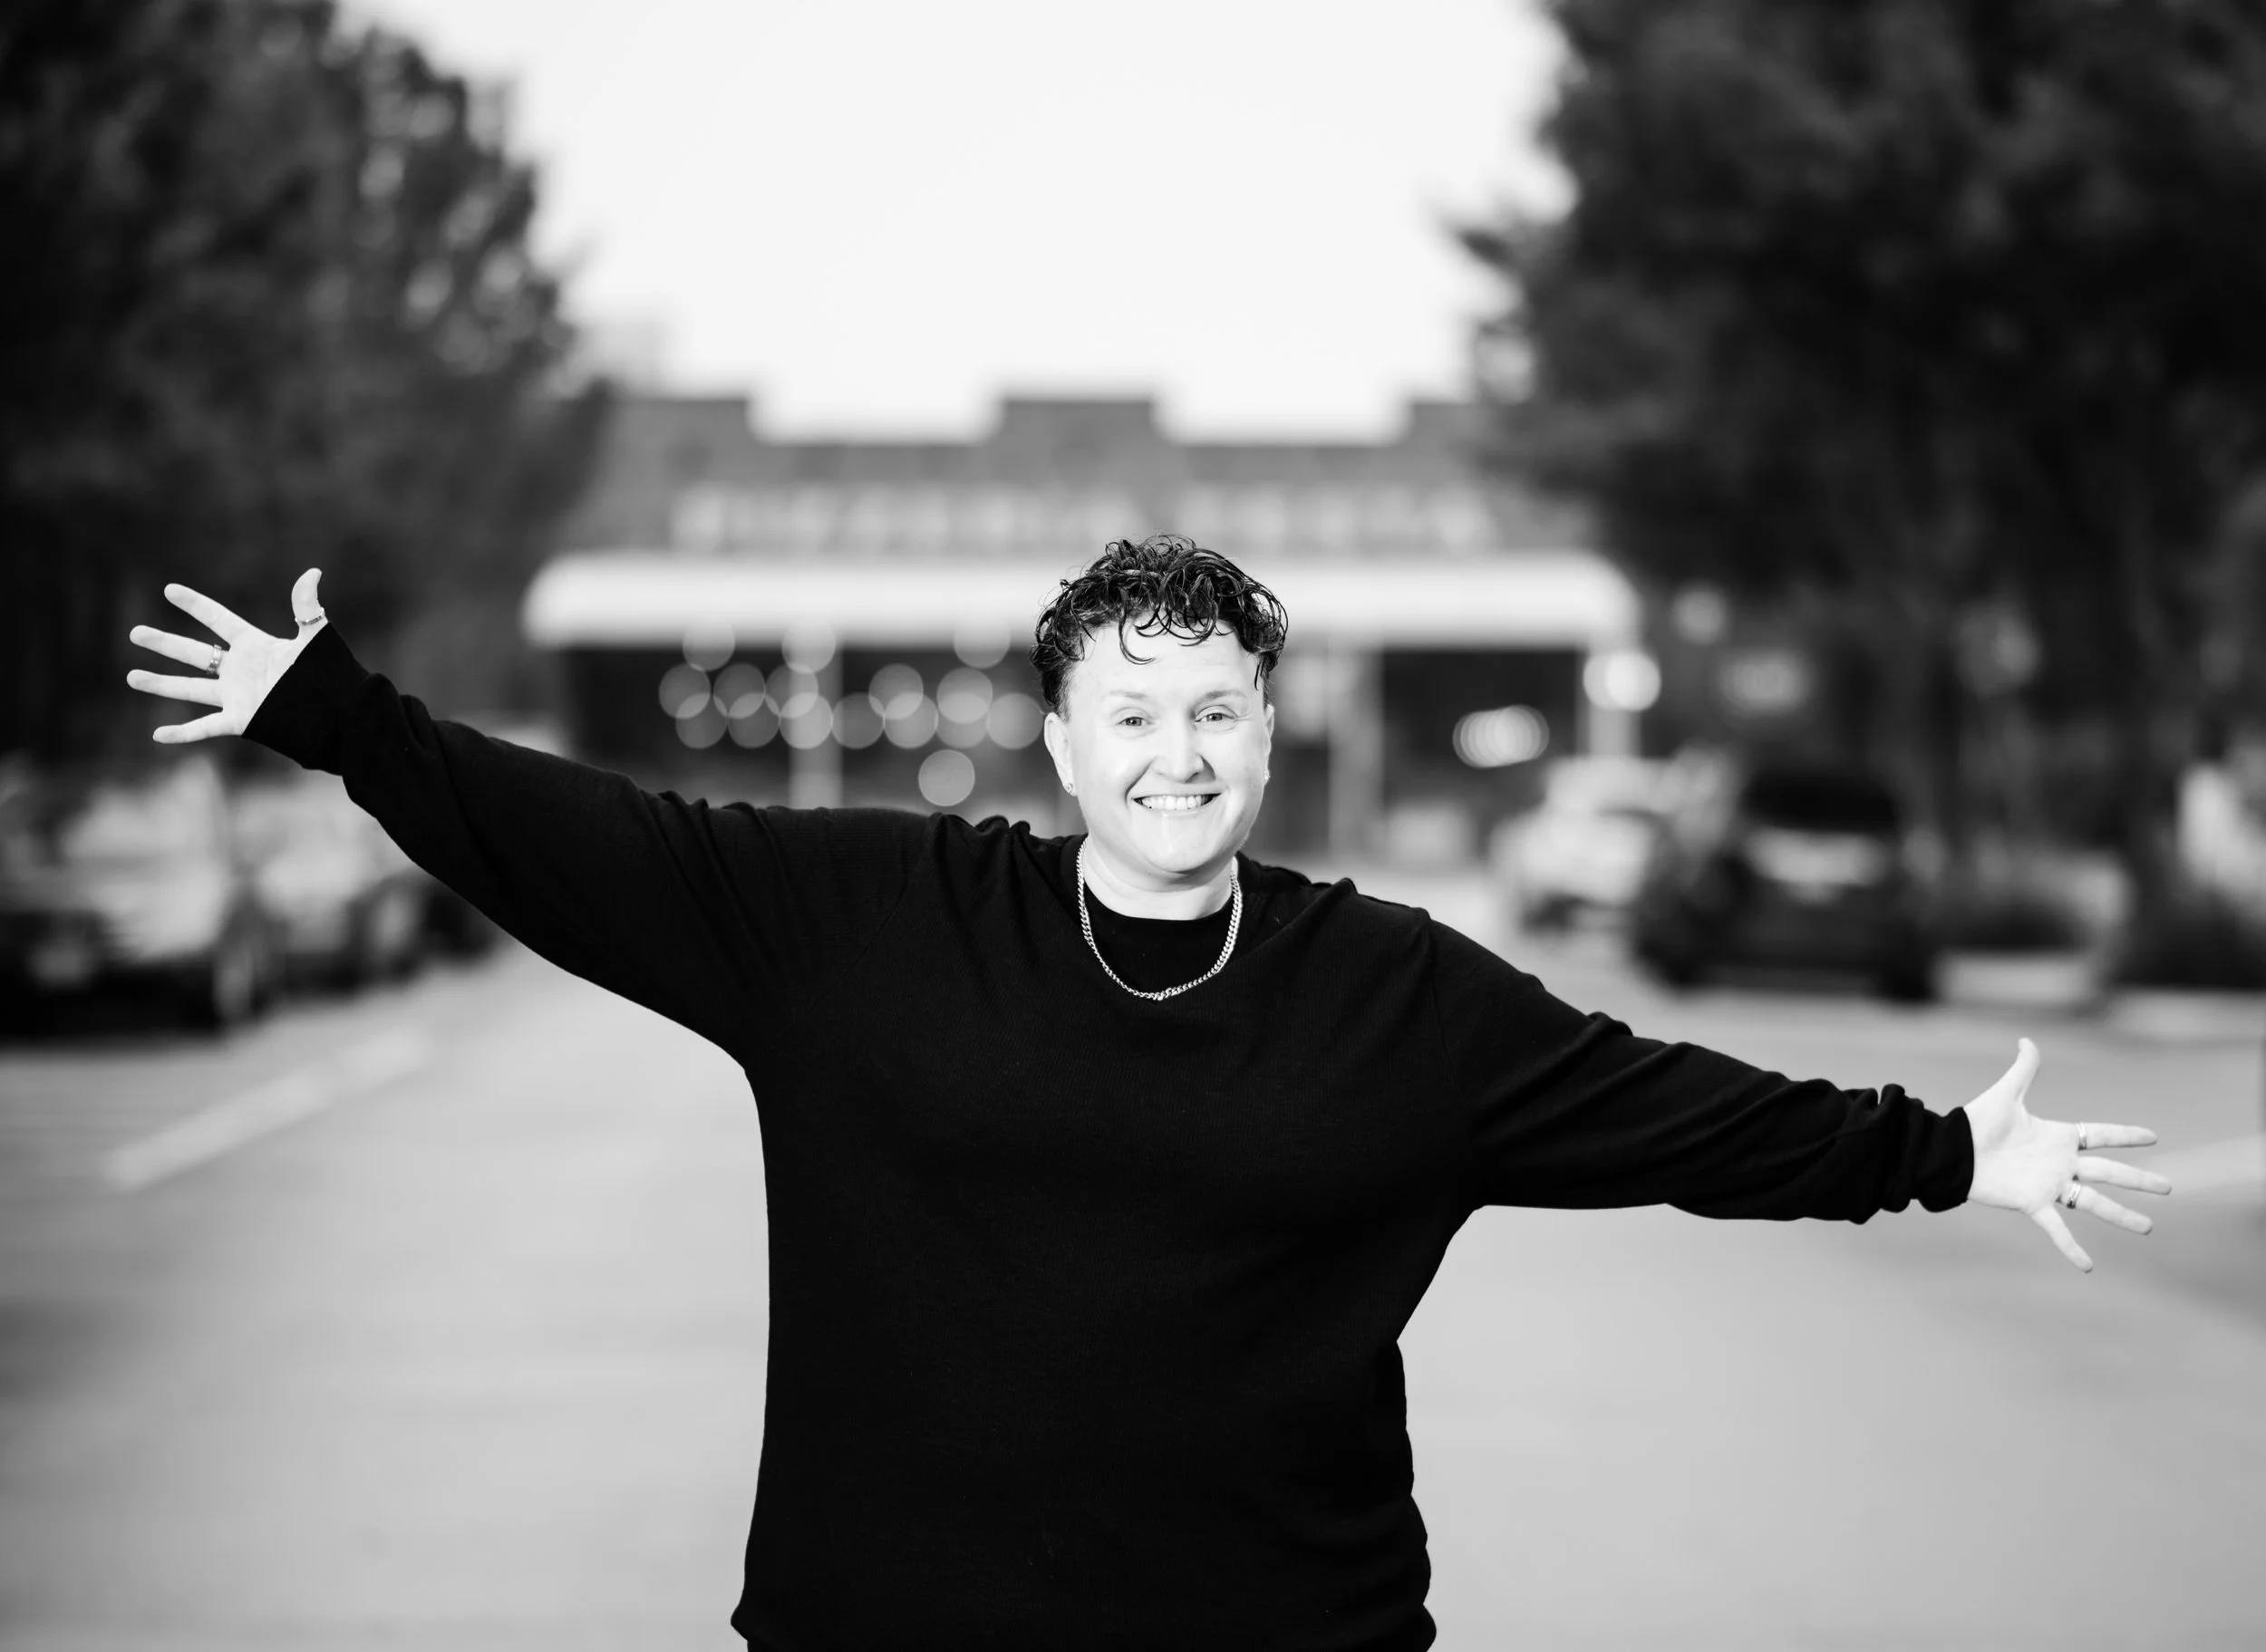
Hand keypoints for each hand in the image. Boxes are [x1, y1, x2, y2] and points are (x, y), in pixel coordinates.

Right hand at [126, 569, 326, 742]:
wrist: (340, 712)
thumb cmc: (330, 674)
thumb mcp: (315, 637)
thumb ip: (306, 606)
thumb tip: (313, 572)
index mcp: (254, 646)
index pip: (218, 620)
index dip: (195, 605)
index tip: (169, 590)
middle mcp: (239, 670)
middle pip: (194, 653)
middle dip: (163, 643)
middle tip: (134, 633)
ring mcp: (237, 696)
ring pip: (190, 689)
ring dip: (160, 684)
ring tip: (131, 677)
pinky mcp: (241, 720)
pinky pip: (205, 727)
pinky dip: (182, 734)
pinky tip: (158, 736)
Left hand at [1963, 1037, 2170, 1271]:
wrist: (1952, 1151)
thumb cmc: (1976, 1124)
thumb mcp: (2006, 1094)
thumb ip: (2023, 1069)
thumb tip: (2027, 1040)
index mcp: (2058, 1136)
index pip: (2101, 1135)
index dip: (2126, 1135)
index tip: (2152, 1136)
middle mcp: (2060, 1163)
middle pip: (2110, 1172)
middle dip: (2140, 1179)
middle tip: (2169, 1187)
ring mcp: (2049, 1185)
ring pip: (2094, 1202)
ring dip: (2121, 1215)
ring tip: (2148, 1228)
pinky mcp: (2033, 1203)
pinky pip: (2057, 1228)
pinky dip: (2071, 1248)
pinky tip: (2087, 1267)